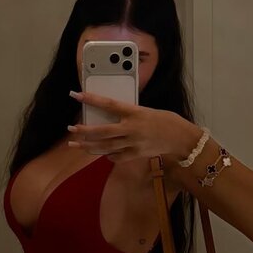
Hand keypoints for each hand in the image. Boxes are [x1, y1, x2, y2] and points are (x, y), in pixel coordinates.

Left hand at [67, 90, 199, 162]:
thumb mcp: (146, 111)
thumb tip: (112, 114)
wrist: (181, 138)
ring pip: (106, 146)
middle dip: (84, 131)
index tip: (76, 95)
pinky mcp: (136, 154)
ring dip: (89, 146)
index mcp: (134, 112)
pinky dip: (108, 155)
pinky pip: (117, 157)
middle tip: (71, 129)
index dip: (92, 99)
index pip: (109, 104)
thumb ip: (129, 114)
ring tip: (76, 144)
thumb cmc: (166, 120)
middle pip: (102, 131)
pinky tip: (101, 153)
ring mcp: (133, 144)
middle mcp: (131, 128)